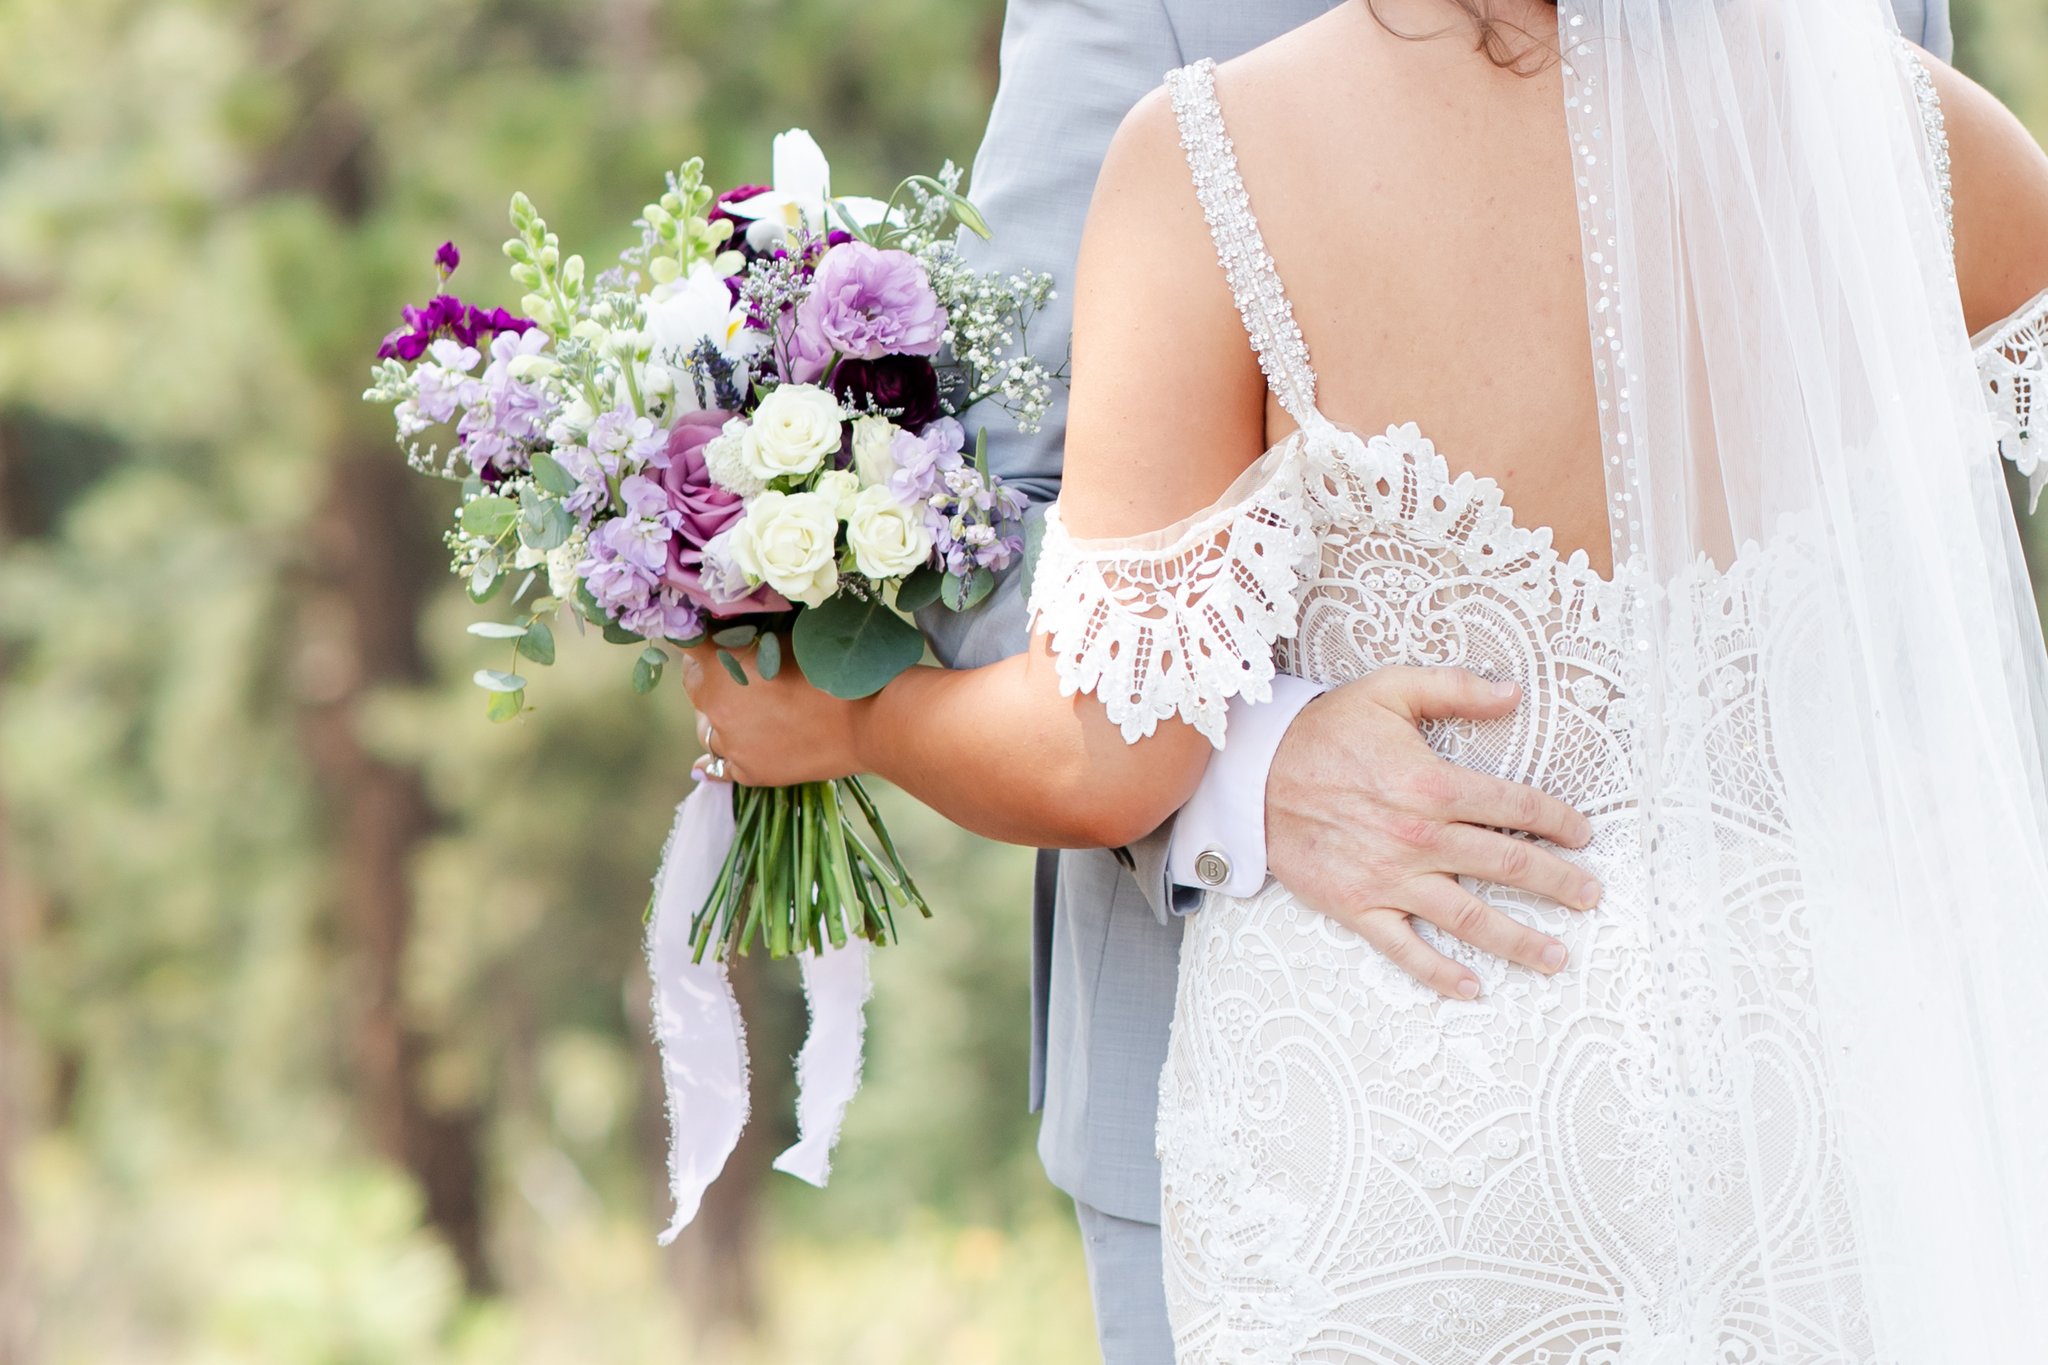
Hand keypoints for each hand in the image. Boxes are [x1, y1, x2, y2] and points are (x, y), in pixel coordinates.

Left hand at [679, 642, 867, 786]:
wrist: (869, 718)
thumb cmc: (835, 666)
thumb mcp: (788, 636)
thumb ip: (752, 636)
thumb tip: (731, 634)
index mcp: (721, 660)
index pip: (689, 644)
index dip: (702, 639)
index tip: (713, 637)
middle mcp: (714, 703)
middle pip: (694, 686)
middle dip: (709, 676)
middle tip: (736, 672)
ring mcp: (729, 741)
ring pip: (707, 727)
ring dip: (718, 717)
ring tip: (748, 712)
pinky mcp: (747, 770)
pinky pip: (717, 766)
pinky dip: (722, 757)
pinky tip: (723, 754)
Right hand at [1266, 666, 1598, 999]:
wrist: (1255, 775)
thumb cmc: (1324, 730)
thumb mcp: (1389, 690)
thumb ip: (1454, 688)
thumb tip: (1513, 692)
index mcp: (1434, 784)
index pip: (1515, 806)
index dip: (1557, 820)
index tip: (1581, 834)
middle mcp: (1420, 837)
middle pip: (1508, 865)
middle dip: (1559, 883)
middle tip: (1591, 896)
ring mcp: (1390, 878)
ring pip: (1470, 918)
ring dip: (1520, 940)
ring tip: (1557, 957)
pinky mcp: (1358, 905)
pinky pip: (1405, 948)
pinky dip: (1439, 974)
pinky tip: (1472, 988)